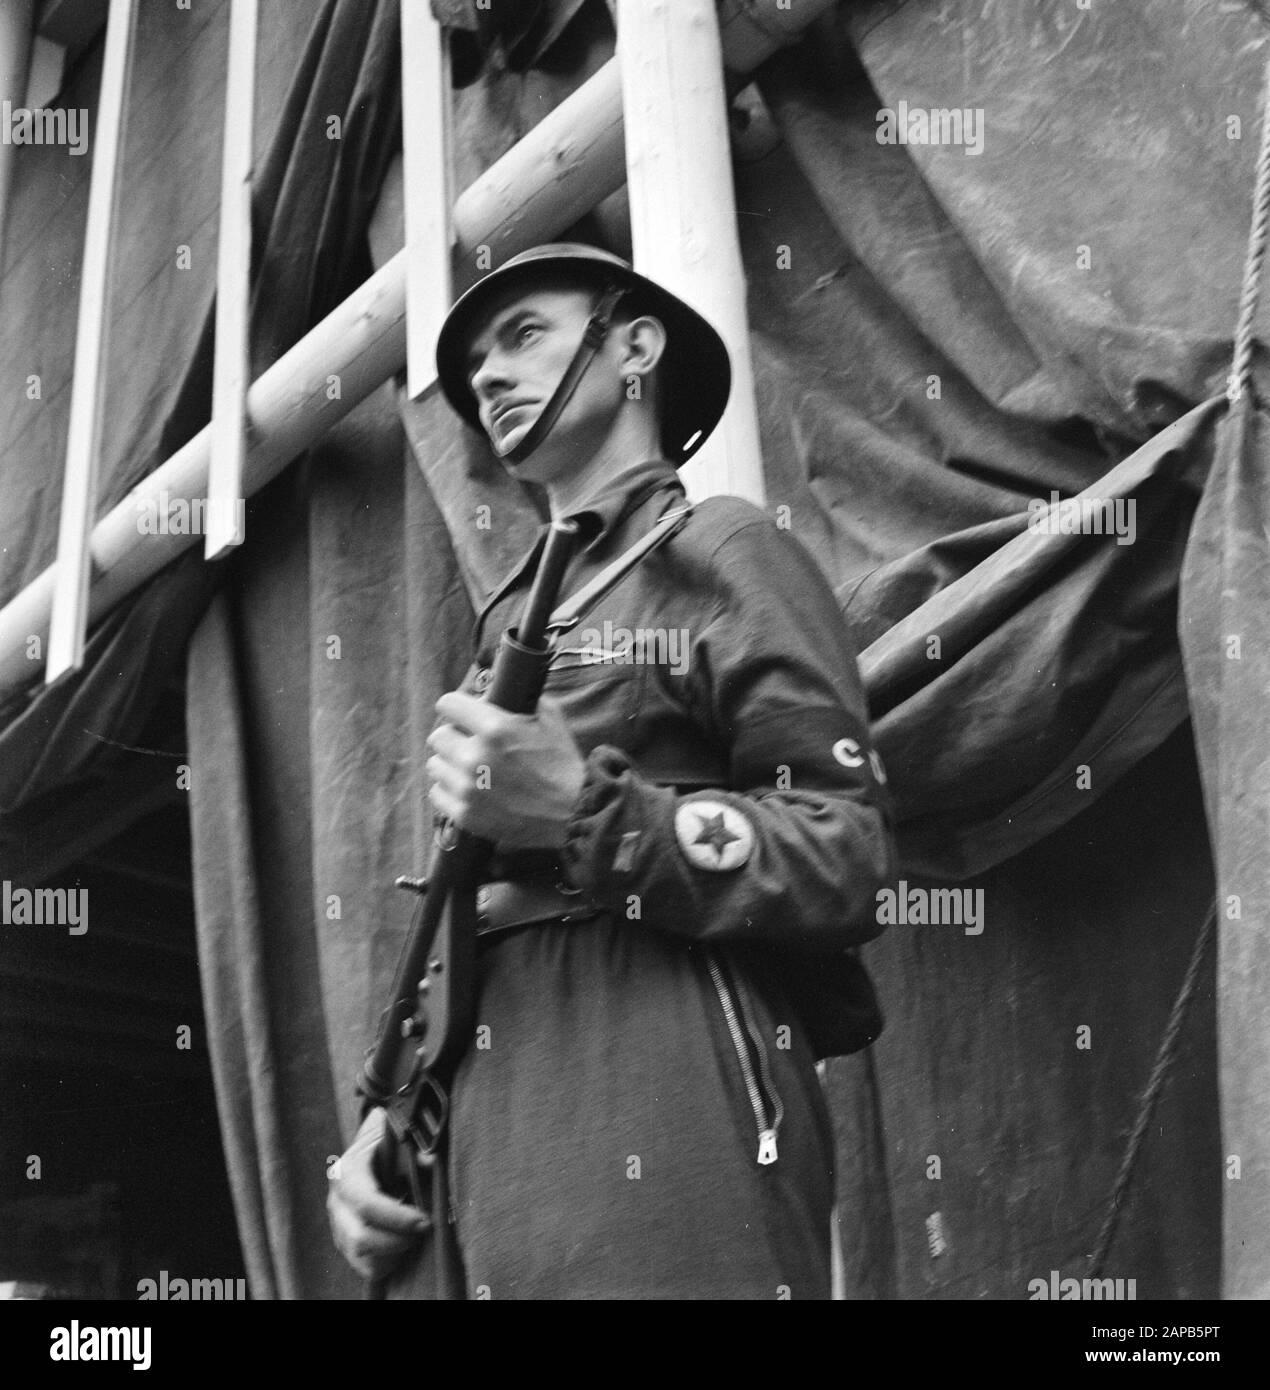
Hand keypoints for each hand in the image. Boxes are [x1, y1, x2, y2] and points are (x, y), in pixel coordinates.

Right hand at [327, 1107, 429, 1280]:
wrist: (375, 1148)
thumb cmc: (392, 1142)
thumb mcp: (402, 1138)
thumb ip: (417, 1149)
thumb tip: (432, 1160)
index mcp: (347, 1173)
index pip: (367, 1205)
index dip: (398, 1218)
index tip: (426, 1221)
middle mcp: (336, 1202)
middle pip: (360, 1239)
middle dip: (398, 1240)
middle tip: (425, 1229)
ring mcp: (339, 1225)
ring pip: (362, 1257)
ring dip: (394, 1253)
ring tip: (415, 1235)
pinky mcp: (346, 1243)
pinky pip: (365, 1267)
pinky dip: (388, 1263)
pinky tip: (404, 1244)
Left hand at [426, 690, 585, 848]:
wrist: (573, 813)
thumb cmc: (563, 765)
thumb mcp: (550, 719)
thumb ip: (521, 700)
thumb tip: (498, 692)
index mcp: (494, 727)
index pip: (448, 704)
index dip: (456, 707)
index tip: (460, 713)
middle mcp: (474, 756)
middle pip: (438, 736)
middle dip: (454, 737)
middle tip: (469, 744)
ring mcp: (467, 788)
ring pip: (435, 765)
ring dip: (450, 765)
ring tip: (470, 770)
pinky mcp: (465, 814)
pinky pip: (437, 794)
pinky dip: (450, 791)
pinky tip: (469, 790)